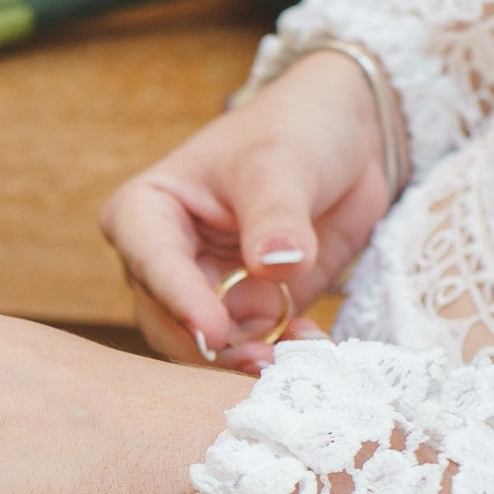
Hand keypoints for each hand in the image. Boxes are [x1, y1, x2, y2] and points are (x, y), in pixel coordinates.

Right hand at [97, 49, 386, 373]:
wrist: (347, 136)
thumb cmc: (293, 129)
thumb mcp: (280, 162)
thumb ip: (275, 216)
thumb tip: (273, 266)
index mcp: (146, 212)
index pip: (151, 264)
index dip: (181, 302)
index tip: (214, 331)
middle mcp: (167, 260)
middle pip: (167, 323)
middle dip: (212, 348)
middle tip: (259, 363)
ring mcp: (209, 290)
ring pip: (209, 347)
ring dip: (249, 360)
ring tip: (296, 359)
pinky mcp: (252, 310)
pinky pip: (257, 347)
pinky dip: (284, 354)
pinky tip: (314, 343)